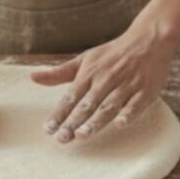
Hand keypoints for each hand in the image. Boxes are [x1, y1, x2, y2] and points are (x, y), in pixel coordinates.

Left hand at [29, 24, 176, 143]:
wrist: (147, 40)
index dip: (60, 113)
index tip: (48, 129)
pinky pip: (136, 104)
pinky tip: (120, 124)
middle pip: (88, 104)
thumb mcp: (85, 59)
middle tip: (61, 138)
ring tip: (81, 136)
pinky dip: (128, 113)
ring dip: (95, 121)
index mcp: (90, 72)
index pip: (71, 96)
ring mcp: (126, 85)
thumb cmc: (112, 54)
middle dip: (74, 121)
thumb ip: (60, 73)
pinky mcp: (145, 90)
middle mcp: (106, 79)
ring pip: (108, 106)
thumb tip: (32, 77)